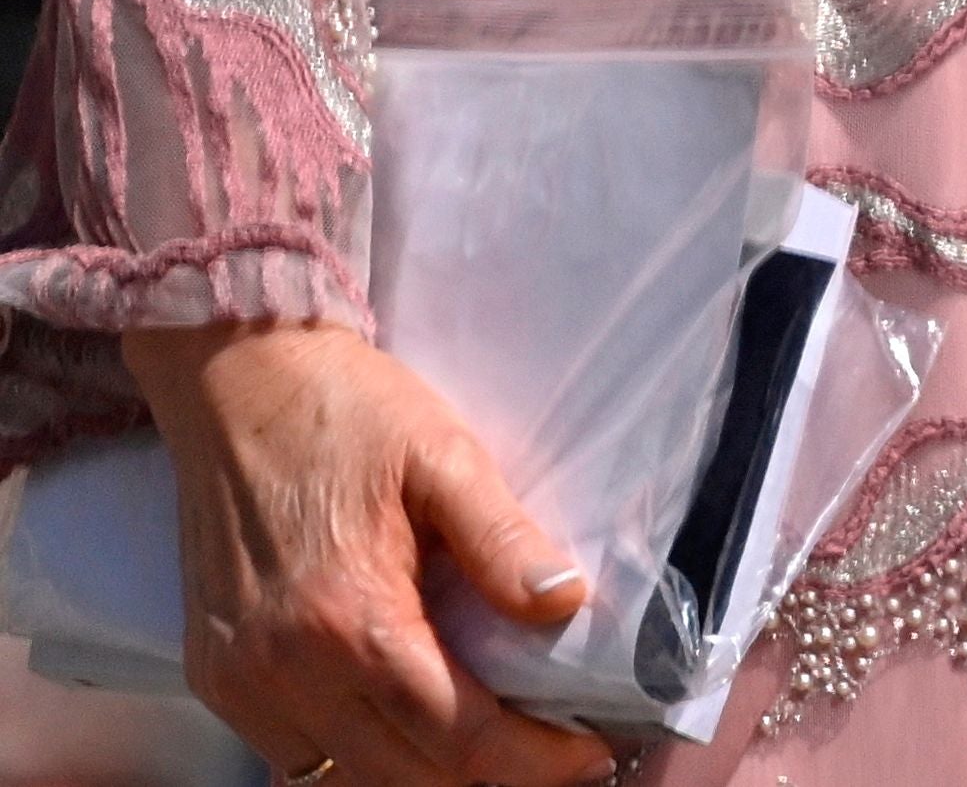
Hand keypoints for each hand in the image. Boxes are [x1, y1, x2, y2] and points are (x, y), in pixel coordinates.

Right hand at [124, 318, 609, 785]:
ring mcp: (240, 682)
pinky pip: (294, 754)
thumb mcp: (444, 456)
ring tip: (494, 745)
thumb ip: (501, 538)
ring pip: (347, 777)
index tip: (591, 757)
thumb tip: (567, 603)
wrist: (235, 380)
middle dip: (489, 775)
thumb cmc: (347, 412)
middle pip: (407, 774)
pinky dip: (358, 756)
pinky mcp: (213, 677)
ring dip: (425, 774)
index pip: (459, 736)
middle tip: (555, 750)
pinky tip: (409, 727)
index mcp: (349, 620)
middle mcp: (284, 671)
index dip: (534, 760)